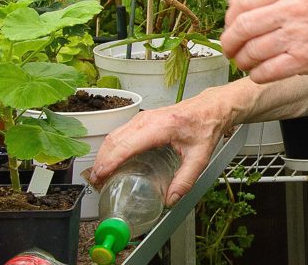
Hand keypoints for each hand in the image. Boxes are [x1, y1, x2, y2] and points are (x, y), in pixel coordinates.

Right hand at [86, 90, 231, 205]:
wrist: (211, 107)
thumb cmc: (205, 126)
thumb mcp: (200, 157)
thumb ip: (185, 180)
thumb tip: (171, 199)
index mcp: (162, 127)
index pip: (127, 145)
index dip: (110, 162)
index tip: (100, 177)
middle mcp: (148, 119)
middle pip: (115, 140)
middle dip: (101, 162)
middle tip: (97, 183)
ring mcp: (143, 117)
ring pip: (115, 135)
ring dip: (104, 154)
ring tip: (100, 175)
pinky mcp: (143, 119)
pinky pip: (120, 132)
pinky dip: (111, 147)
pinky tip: (111, 161)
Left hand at [221, 0, 307, 82]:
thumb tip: (236, 6)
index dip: (230, 17)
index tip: (231, 27)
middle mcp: (294, 6)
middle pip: (242, 26)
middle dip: (230, 42)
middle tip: (231, 50)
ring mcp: (298, 33)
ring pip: (251, 51)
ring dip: (243, 61)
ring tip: (247, 63)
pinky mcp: (304, 59)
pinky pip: (266, 71)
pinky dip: (258, 75)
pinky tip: (262, 73)